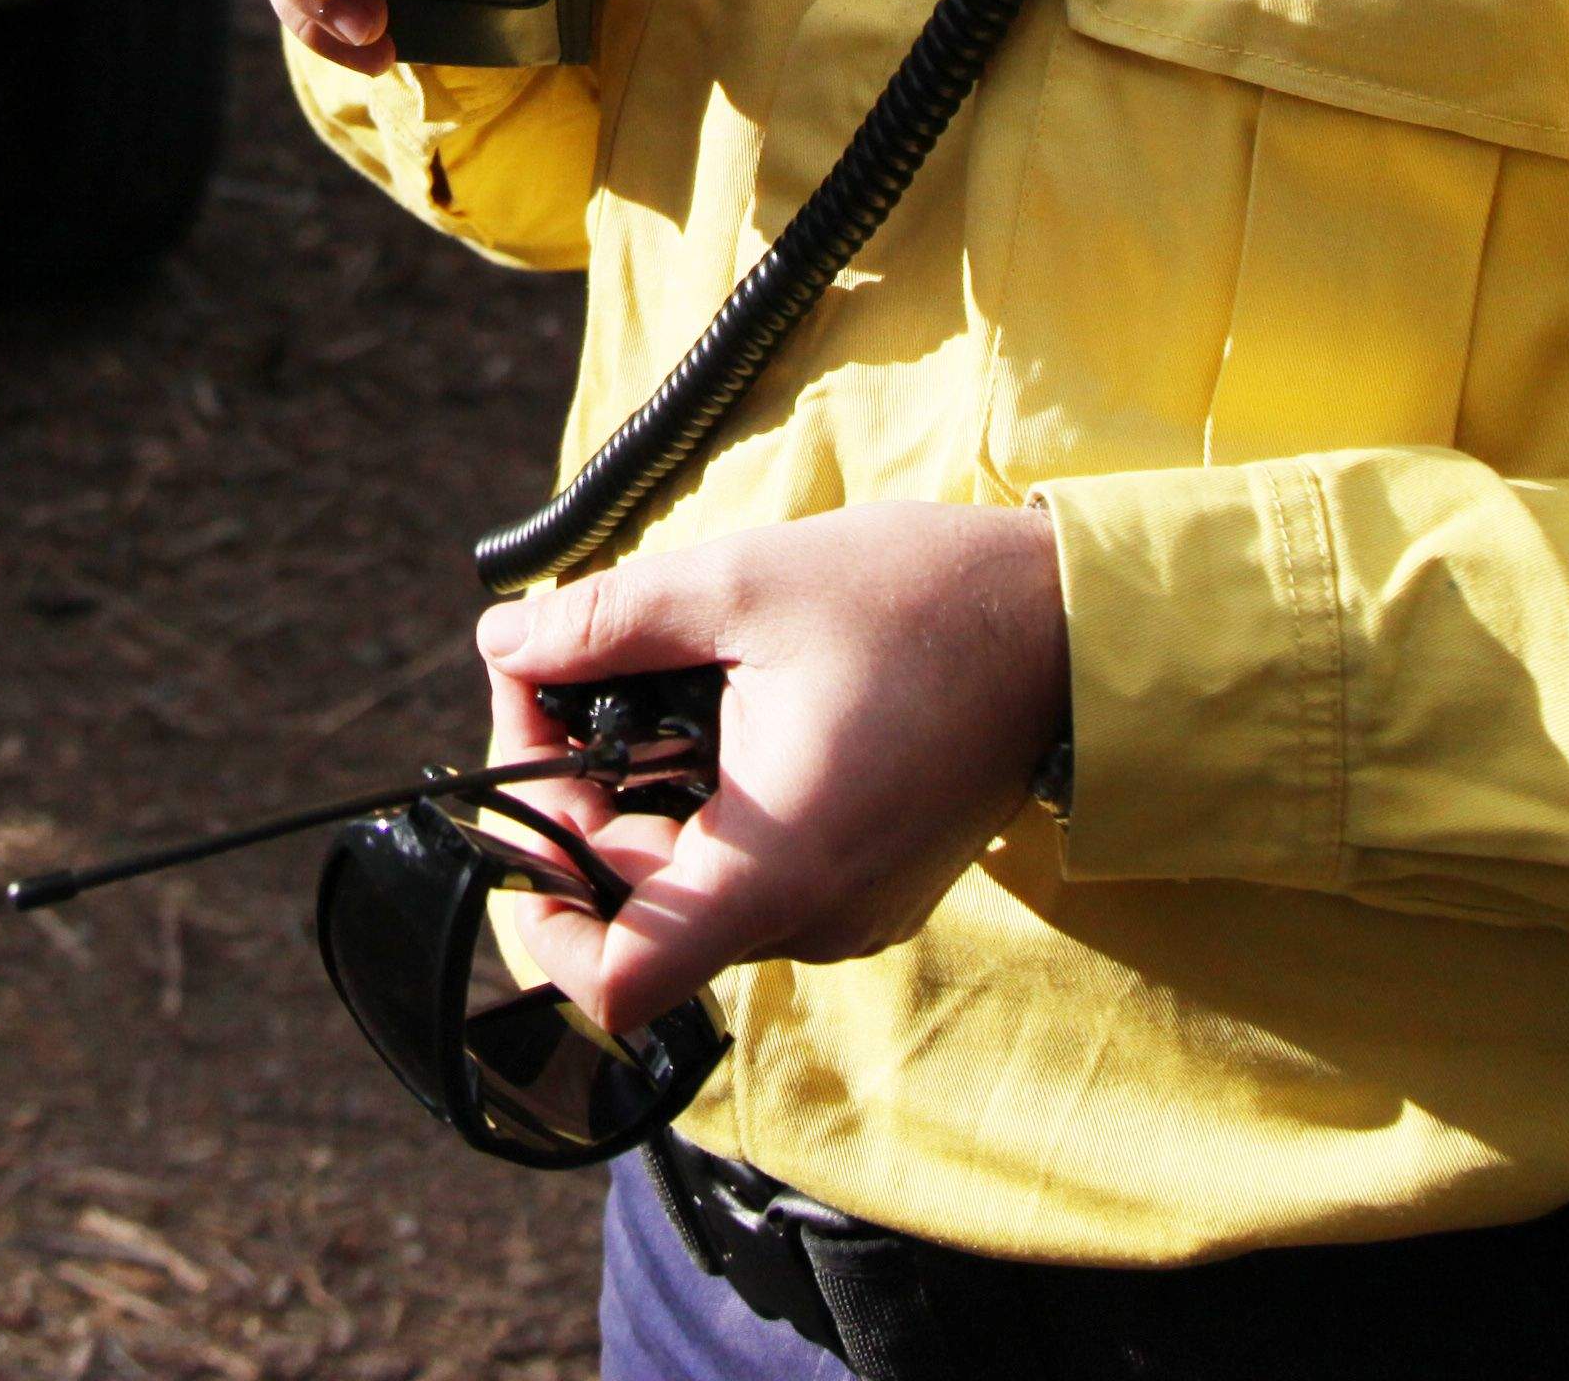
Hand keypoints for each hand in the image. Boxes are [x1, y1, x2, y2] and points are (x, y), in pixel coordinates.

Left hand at [466, 503, 1066, 1042]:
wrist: (1067, 624)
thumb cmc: (920, 601)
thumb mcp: (739, 585)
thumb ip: (604, 623)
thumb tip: (501, 646)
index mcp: (774, 869)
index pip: (613, 982)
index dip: (539, 904)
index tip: (530, 789)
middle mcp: (809, 920)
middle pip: (634, 916)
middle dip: (575, 805)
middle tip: (560, 680)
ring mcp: (843, 914)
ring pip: (687, 892)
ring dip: (638, 799)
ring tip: (638, 679)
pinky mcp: (865, 889)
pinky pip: (747, 875)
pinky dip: (704, 807)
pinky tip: (711, 712)